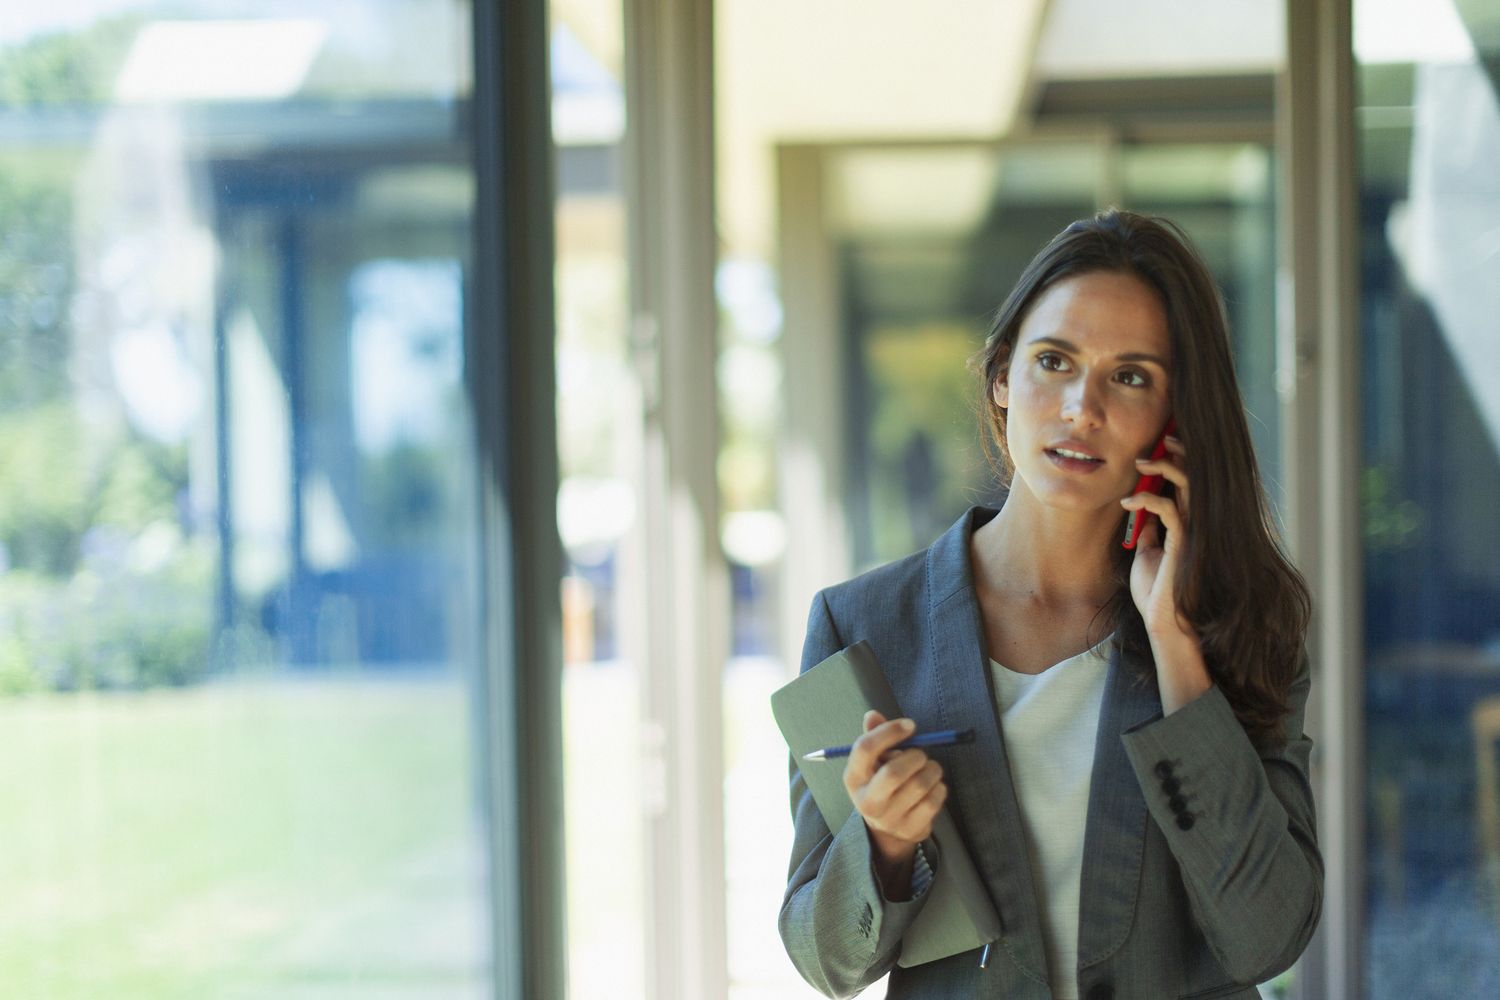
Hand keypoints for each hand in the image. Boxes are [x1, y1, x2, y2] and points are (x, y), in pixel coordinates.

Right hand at [843, 710, 947, 862]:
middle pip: (894, 772)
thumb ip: (874, 736)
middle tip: (921, 755)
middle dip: (915, 756)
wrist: (886, 829)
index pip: (865, 749)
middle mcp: (866, 801)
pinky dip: (939, 788)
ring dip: (932, 770)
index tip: (910, 725)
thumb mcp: (873, 762)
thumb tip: (872, 715)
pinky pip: (933, 801)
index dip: (890, 731)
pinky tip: (934, 787)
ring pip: (919, 785)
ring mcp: (888, 819)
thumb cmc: (881, 783)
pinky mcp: (910, 830)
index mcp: (853, 778)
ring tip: (929, 769)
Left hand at [1120, 433, 1193, 638]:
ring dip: (1165, 469)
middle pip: (1196, 478)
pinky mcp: (1185, 542)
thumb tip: (1143, 511)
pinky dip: (1147, 500)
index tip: (1160, 447)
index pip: (1188, 484)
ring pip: (1189, 487)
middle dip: (1181, 454)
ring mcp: (1193, 532)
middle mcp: (1195, 524)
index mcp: (1186, 524)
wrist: (1163, 621)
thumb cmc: (1156, 591)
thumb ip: (1150, 530)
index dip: (1179, 462)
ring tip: (1141, 464)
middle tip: (1162, 441)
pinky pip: (1170, 509)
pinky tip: (1129, 503)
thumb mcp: (1148, 553)